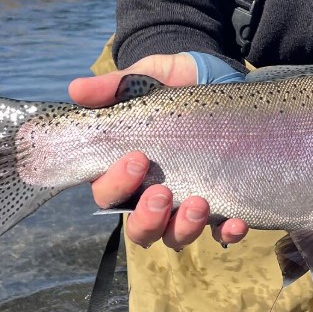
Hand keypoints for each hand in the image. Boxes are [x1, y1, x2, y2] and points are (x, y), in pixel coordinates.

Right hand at [68, 53, 248, 249]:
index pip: (108, 192)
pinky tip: (236, 223)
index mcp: (127, 168)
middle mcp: (152, 193)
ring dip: (183, 228)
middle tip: (163, 192)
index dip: (116, 184)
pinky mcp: (222, 204)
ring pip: (174, 236)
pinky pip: (220, 232)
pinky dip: (226, 233)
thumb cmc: (175, 82)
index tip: (137, 159)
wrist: (220, 76)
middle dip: (148, 217)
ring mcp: (186, 202)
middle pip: (138, 227)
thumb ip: (115, 86)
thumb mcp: (149, 76)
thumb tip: (76, 89)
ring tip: (200, 203)